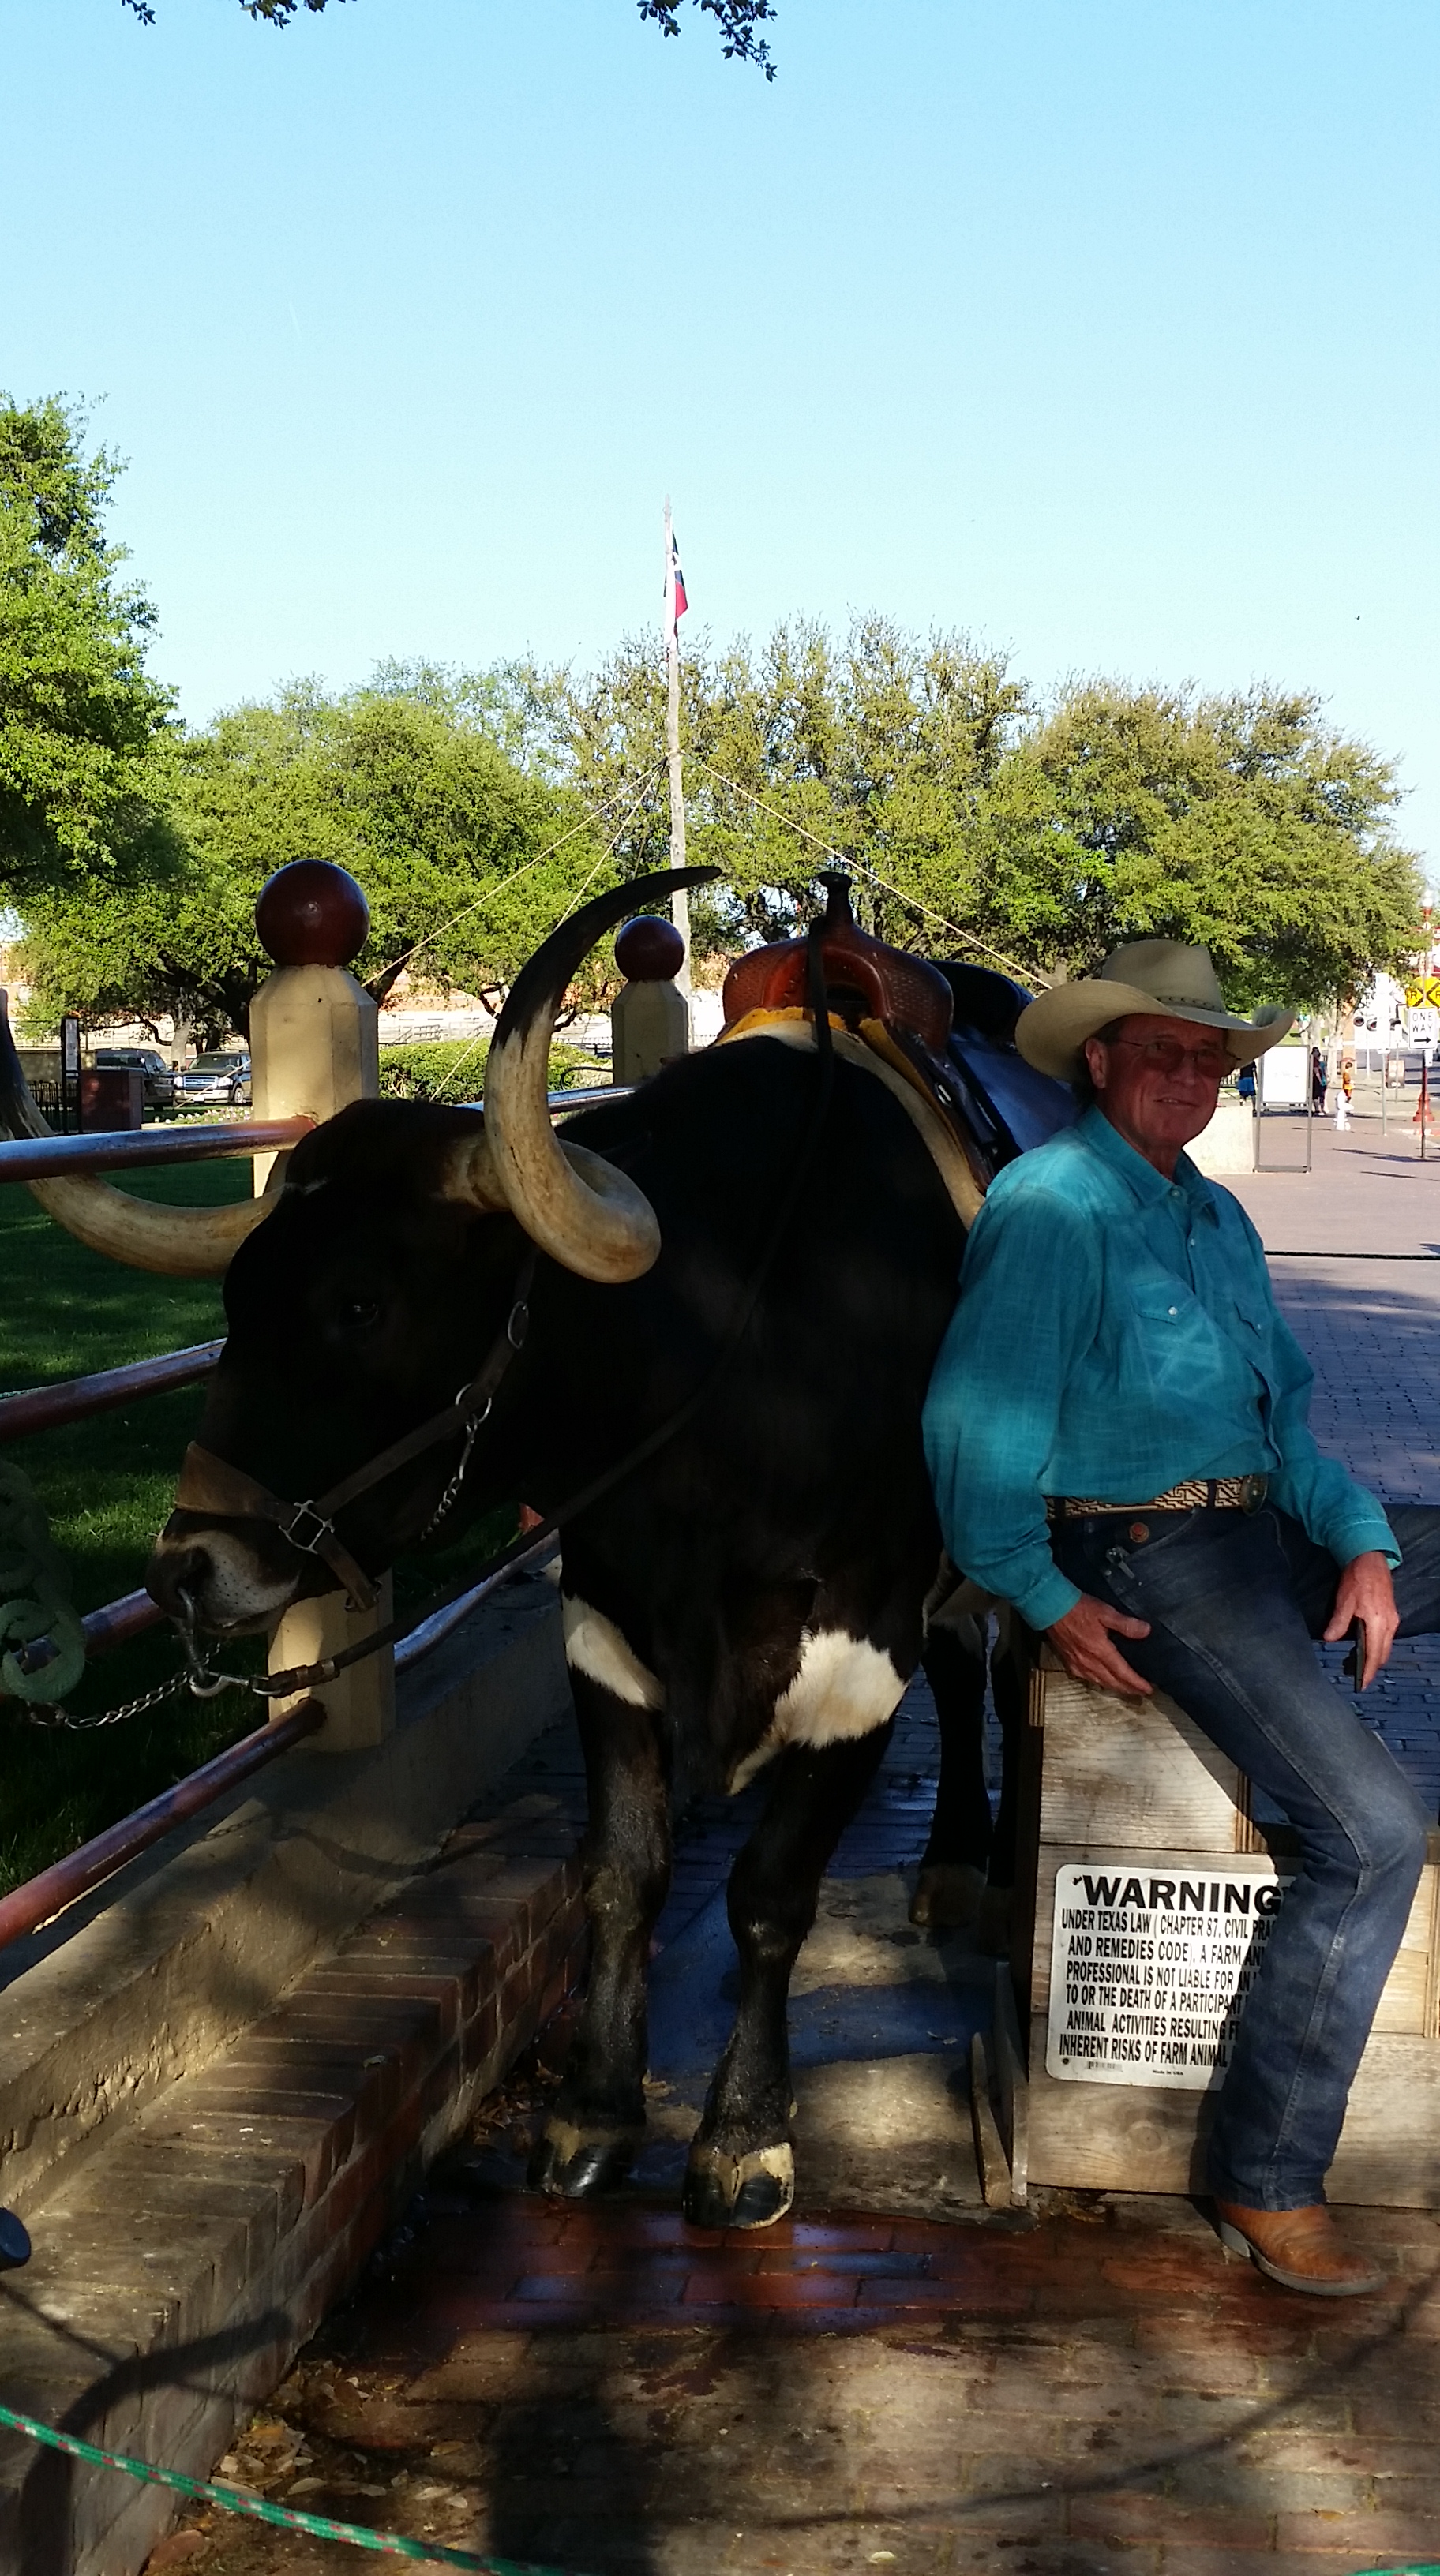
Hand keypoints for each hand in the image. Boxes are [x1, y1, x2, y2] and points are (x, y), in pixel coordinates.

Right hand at [1047, 1594, 1152, 1696]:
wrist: (1050, 1608)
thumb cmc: (1078, 1608)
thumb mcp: (1106, 1612)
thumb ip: (1126, 1624)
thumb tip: (1146, 1631)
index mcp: (1101, 1651)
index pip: (1123, 1673)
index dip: (1136, 1683)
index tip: (1148, 1690)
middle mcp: (1089, 1662)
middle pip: (1112, 1682)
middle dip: (1128, 1689)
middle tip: (1140, 1693)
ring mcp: (1077, 1664)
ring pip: (1099, 1682)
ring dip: (1114, 1688)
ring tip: (1125, 1689)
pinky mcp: (1068, 1662)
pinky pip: (1086, 1678)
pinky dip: (1098, 1682)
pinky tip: (1100, 1681)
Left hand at [1323, 1550, 1397, 1689]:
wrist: (1370, 1558)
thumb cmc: (1357, 1577)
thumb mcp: (1343, 1601)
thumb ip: (1338, 1623)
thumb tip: (1330, 1639)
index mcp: (1377, 1622)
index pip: (1374, 1655)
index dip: (1368, 1671)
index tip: (1362, 1684)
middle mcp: (1389, 1623)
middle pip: (1383, 1654)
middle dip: (1372, 1667)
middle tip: (1359, 1678)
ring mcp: (1392, 1618)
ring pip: (1386, 1645)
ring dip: (1375, 1656)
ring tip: (1361, 1665)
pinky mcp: (1391, 1613)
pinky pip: (1386, 1636)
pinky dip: (1378, 1645)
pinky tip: (1366, 1646)